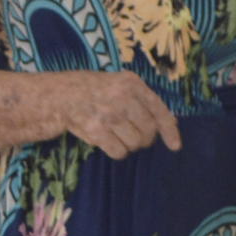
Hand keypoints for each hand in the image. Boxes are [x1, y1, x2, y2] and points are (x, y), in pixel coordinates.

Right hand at [55, 71, 179, 159]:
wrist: (60, 95)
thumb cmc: (94, 90)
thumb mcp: (120, 84)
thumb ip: (144, 101)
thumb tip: (173, 123)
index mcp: (131, 83)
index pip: (159, 110)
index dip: (169, 130)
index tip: (175, 146)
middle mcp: (122, 97)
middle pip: (148, 131)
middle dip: (144, 139)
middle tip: (132, 134)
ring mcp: (108, 114)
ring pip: (135, 144)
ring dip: (129, 145)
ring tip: (116, 134)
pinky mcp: (96, 131)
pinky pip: (119, 152)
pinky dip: (117, 151)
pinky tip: (108, 141)